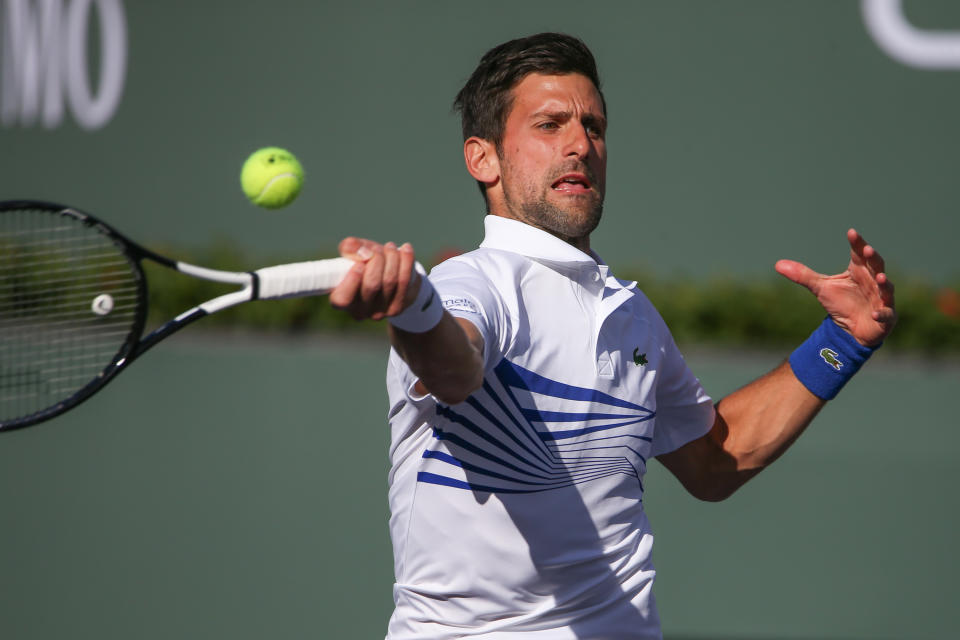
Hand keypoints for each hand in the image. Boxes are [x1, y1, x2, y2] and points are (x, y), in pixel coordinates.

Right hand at [329, 237, 419, 320]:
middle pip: (372, 285)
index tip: (360, 263)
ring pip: (390, 281)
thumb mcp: (354, 252)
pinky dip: (406, 262)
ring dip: (392, 258)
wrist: (388, 275)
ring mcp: (379, 312)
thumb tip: (359, 249)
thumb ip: (350, 247)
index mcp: (341, 299)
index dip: (352, 281)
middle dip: (377, 260)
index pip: (343, 299)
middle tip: (377, 249)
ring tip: (390, 247)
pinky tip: (406, 249)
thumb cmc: (365, 263)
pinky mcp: (397, 308)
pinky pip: (405, 282)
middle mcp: (359, 311)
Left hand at [775, 229, 895, 346]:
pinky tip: (875, 313)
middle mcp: (872, 281)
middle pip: (876, 266)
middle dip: (873, 258)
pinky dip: (882, 313)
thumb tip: (777, 264)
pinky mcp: (885, 317)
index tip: (851, 232)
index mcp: (858, 271)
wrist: (851, 329)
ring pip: (886, 288)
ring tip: (880, 277)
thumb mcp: (820, 288)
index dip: (857, 243)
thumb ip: (803, 275)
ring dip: (884, 283)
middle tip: (867, 250)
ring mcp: (881, 298)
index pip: (858, 254)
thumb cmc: (840, 303)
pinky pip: (886, 314)